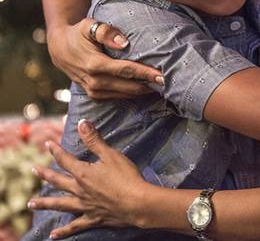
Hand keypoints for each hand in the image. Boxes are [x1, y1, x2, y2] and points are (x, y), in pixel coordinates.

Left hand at [29, 120, 148, 237]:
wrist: (136, 203)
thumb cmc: (126, 177)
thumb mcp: (111, 155)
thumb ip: (95, 140)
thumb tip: (82, 123)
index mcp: (83, 174)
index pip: (65, 160)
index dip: (56, 151)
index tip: (48, 144)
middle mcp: (79, 190)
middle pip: (58, 181)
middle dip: (45, 175)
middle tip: (33, 170)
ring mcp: (84, 206)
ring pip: (60, 204)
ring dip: (45, 203)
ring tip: (31, 204)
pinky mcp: (92, 218)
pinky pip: (75, 225)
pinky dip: (64, 231)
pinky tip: (53, 235)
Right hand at [47, 18, 162, 99]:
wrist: (60, 49)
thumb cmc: (78, 34)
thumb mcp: (89, 26)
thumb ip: (106, 32)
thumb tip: (125, 43)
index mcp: (95, 64)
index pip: (126, 71)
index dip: (146, 74)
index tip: (163, 76)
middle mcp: (94, 81)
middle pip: (129, 86)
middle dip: (150, 85)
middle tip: (170, 83)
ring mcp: (93, 91)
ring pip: (125, 95)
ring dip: (144, 92)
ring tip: (163, 87)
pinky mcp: (94, 95)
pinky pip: (118, 98)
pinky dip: (133, 94)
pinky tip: (147, 89)